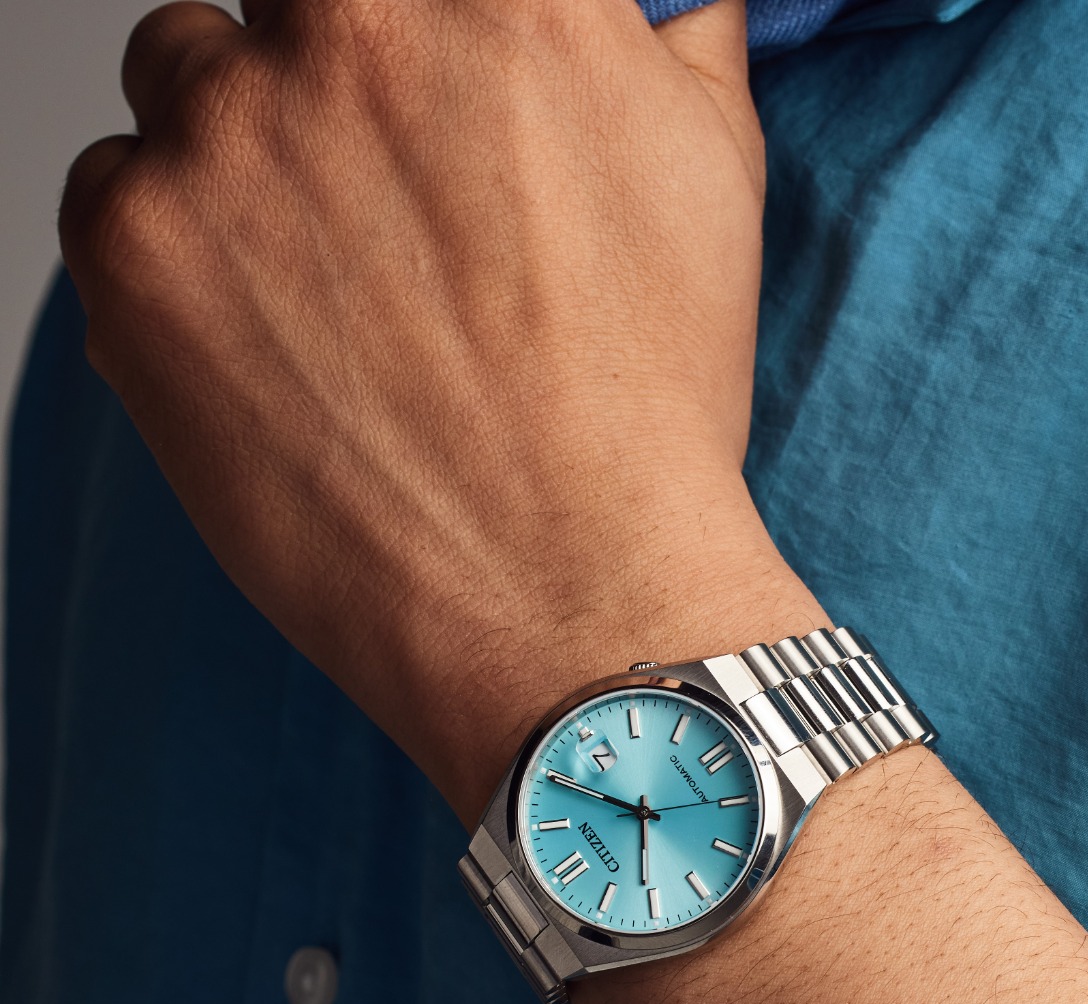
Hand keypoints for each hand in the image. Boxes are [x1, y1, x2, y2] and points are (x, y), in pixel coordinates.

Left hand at [59, 0, 822, 823]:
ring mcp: (229, 136)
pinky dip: (168, 255)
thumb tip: (681, 6)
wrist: (573, 596)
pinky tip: (264, 346)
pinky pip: (110, 193)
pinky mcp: (137, 251)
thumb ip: (680, 54)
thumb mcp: (713, 193)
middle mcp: (356, 30)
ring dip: (234, 156)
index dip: (417, 36)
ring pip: (182, 78)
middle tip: (379, 208)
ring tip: (323, 292)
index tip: (418, 95)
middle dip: (327, 80)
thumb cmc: (648, 417)